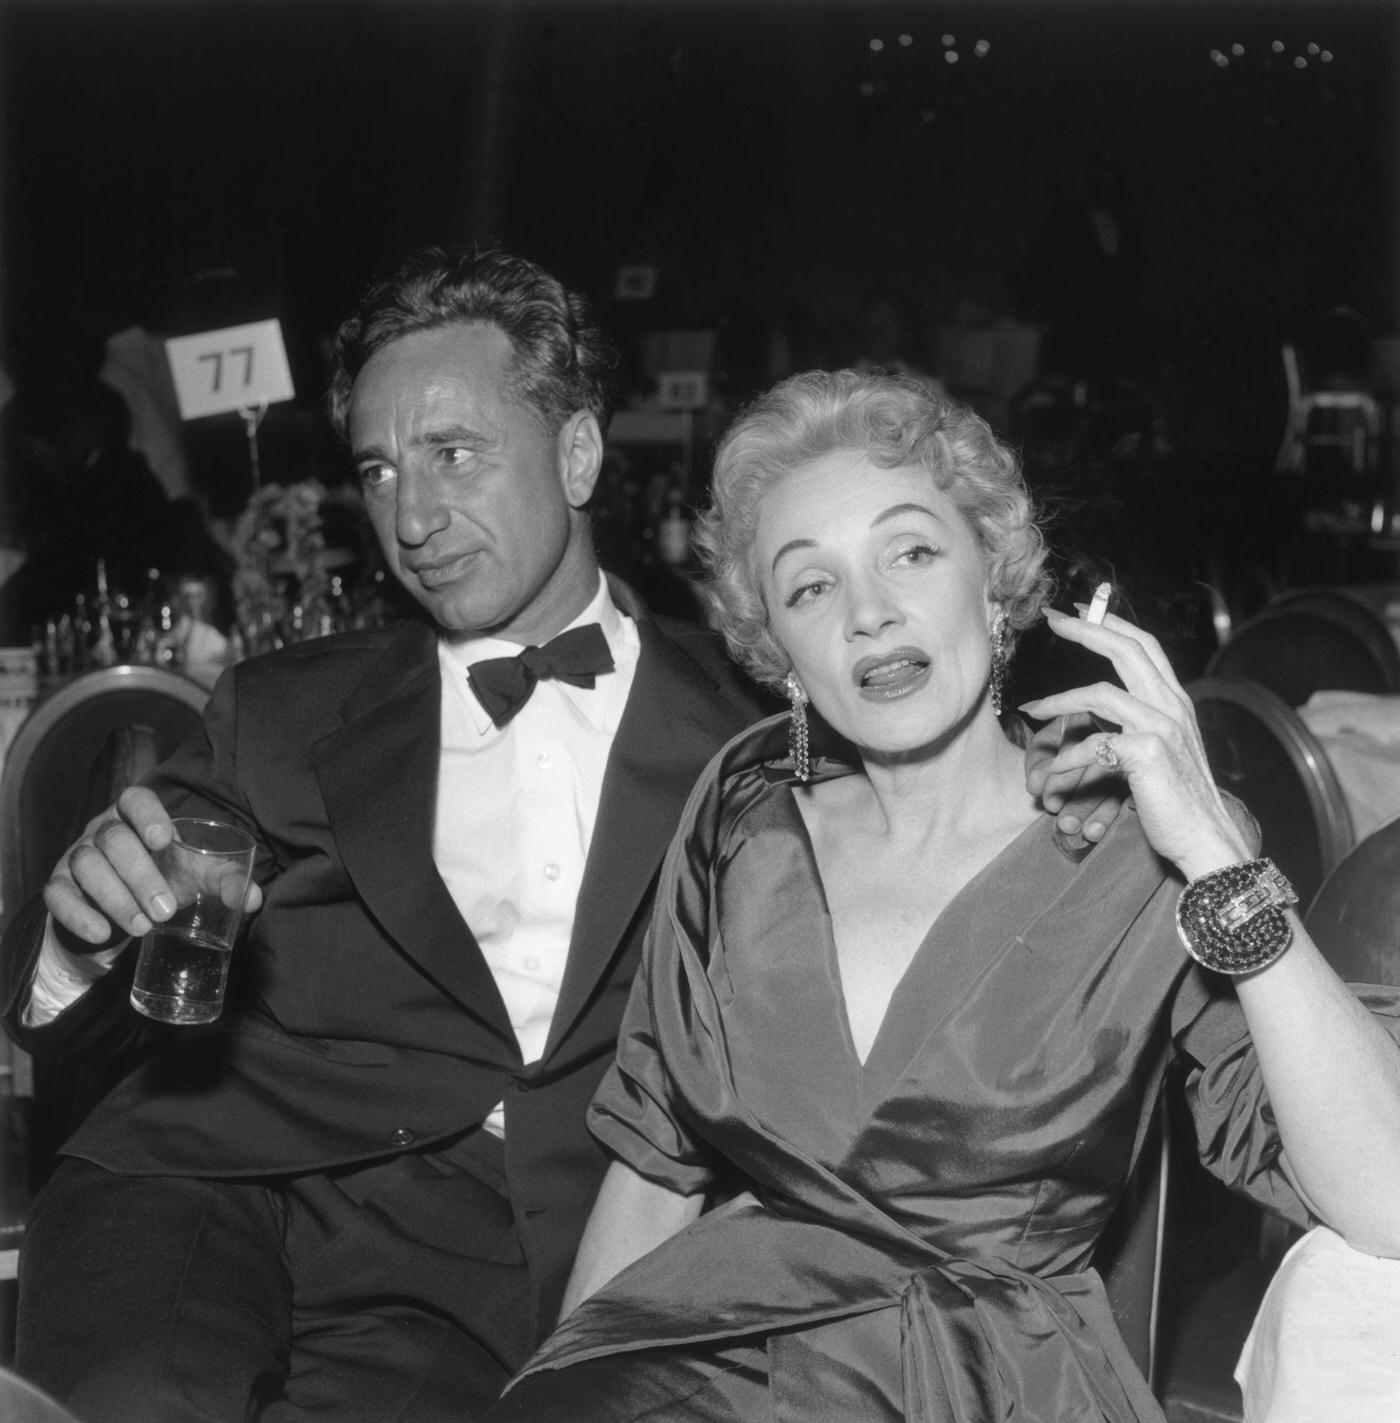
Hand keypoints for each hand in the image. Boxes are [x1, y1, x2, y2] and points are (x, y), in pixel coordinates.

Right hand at [41, 787, 263, 948]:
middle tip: (166, 910)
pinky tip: (102, 933)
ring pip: (86, 865)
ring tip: (143, 927)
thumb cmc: (166, 878)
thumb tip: (254, 899)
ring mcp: (76, 856)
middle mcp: (103, 830)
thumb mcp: (196, 875)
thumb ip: (226, 881)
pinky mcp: (59, 887)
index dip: (147, 813)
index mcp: (137, 817)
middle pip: (114, 839)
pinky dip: (78, 915)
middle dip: (140, 875)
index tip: (163, 839)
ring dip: (114, 898)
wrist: (124, 906)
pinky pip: (58, 895)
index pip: (135, 799)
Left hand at [1017, 609, 1251, 879]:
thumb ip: (1140, 722)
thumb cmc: (1179, 798)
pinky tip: (1054, 772)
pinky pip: (1094, 745)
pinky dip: (1067, 757)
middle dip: (1085, 629)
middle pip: (1126, 651)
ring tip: (1032, 709)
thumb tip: (1102, 711)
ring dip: (1058, 700)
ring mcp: (1162, 728)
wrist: (1207, 837)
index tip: (1079, 610)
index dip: (1111, 623)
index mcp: (1176, 701)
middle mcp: (1172, 706)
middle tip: (1051, 618)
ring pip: (1100, 694)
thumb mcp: (1165, 749)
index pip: (1144, 646)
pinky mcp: (1148, 754)